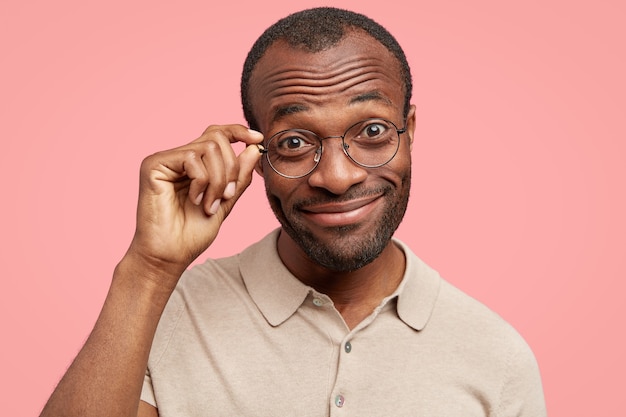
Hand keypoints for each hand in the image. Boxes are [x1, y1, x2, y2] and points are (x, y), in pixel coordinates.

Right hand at [125, 124, 263, 281]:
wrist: (170, 255)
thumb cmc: (192, 234)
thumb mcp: (226, 202)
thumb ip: (239, 176)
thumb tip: (254, 148)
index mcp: (194, 164)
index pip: (217, 134)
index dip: (238, 131)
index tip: (258, 140)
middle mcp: (178, 157)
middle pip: (217, 139)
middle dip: (231, 169)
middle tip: (227, 196)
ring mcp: (165, 159)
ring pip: (208, 148)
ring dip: (218, 180)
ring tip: (210, 204)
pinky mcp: (153, 164)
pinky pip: (191, 157)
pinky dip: (202, 182)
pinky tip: (195, 200)